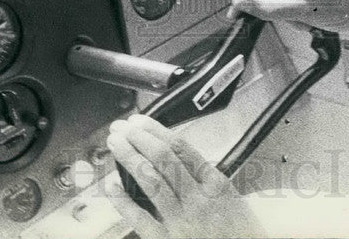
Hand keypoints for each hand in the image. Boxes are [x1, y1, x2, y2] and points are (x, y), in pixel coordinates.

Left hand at [106, 114, 263, 238]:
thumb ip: (204, 175)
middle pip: (163, 159)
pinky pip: (140, 218)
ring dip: (129, 158)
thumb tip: (174, 153)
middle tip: (121, 128)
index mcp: (215, 183)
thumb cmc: (237, 231)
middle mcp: (198, 199)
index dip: (156, 130)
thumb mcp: (230, 196)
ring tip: (116, 144)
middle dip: (138, 138)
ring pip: (150, 181)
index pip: (181, 147)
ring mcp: (182, 220)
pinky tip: (112, 184)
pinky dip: (122, 199)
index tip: (140, 121)